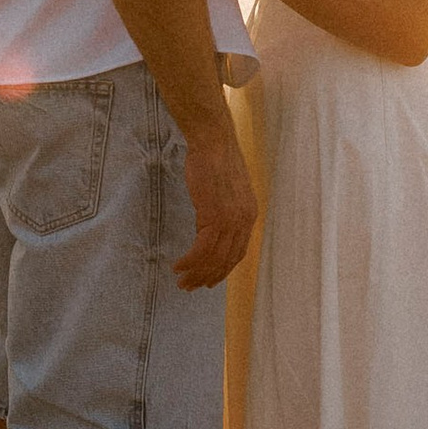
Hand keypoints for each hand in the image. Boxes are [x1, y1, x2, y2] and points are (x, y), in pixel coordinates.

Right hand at [176, 125, 257, 287]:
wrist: (213, 141)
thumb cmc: (216, 159)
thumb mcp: (227, 190)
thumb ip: (224, 210)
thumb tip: (210, 226)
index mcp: (250, 215)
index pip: (238, 253)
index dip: (222, 271)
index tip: (208, 281)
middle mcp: (244, 221)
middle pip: (226, 260)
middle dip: (207, 278)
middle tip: (189, 287)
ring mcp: (231, 220)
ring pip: (213, 258)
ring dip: (195, 274)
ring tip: (181, 282)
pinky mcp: (214, 216)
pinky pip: (201, 249)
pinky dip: (189, 261)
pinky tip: (177, 265)